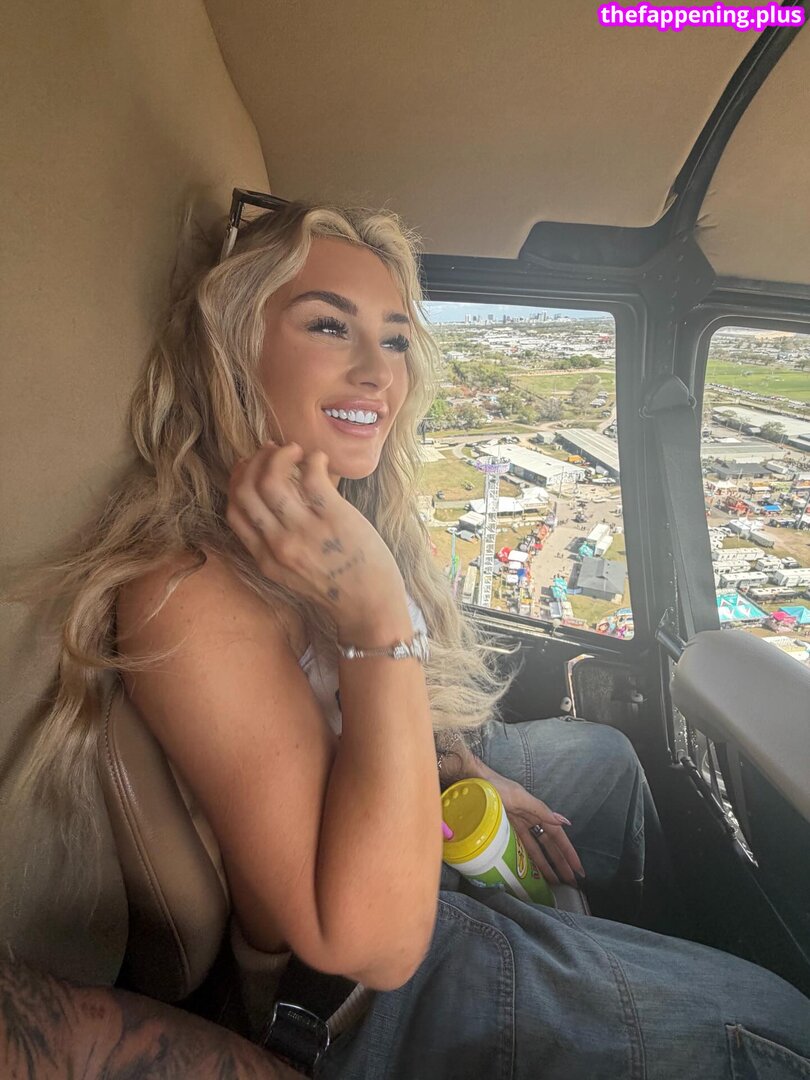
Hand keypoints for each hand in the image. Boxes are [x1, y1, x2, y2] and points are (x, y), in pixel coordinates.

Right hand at [226, 440, 406, 628]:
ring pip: (271, 480)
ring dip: (279, 455)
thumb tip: (278, 495)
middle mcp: (279, 545)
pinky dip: (312, 459)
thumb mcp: (293, 572)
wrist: (370, 607)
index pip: (234, 511)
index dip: (238, 481)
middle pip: (245, 491)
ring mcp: (305, 532)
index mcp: (265, 559)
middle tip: (272, 451)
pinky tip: (320, 460)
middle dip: (254, 462)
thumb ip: (279, 541)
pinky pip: (312, 476)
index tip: (251, 467)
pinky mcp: (334, 519)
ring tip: (294, 450)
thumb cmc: (337, 586)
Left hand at [475, 761, 584, 887]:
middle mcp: (529, 819)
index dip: (567, 852)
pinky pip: (521, 846)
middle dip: (561, 862)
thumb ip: (540, 810)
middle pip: (549, 844)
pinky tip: (533, 869)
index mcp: (536, 811)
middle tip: (571, 881)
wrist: (471, 780)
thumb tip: (563, 822)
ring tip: (556, 881)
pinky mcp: (504, 829)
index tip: (578, 869)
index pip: (556, 835)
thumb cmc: (495, 786)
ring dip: (547, 864)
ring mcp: (517, 825)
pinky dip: (529, 858)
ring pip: (536, 848)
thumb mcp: (519, 797)